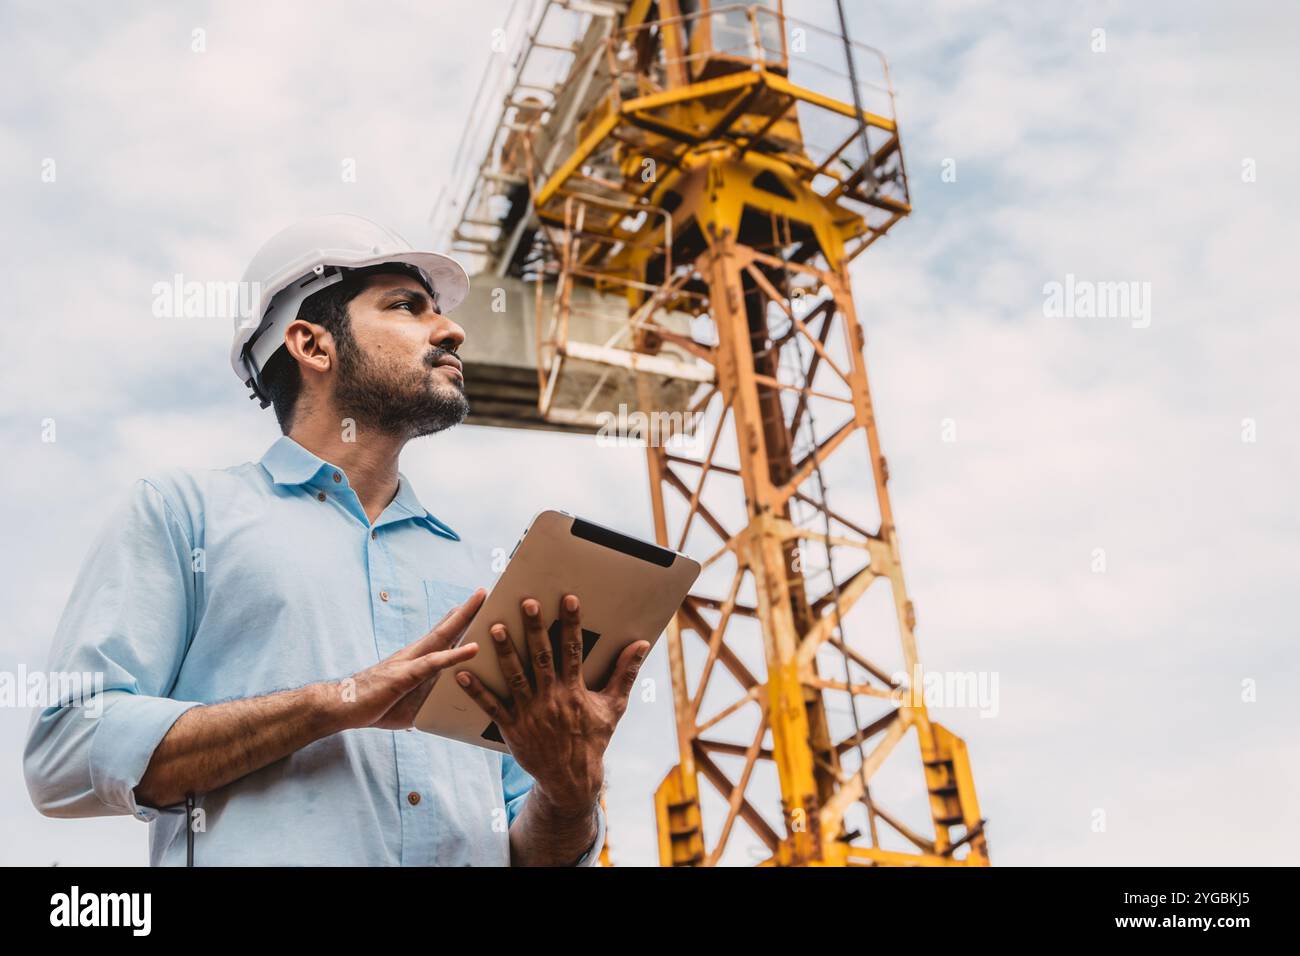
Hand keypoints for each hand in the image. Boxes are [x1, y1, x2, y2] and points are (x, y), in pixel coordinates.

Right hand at [330, 587, 485, 730]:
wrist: (339, 706)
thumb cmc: (374, 703)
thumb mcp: (409, 701)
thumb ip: (428, 695)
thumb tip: (447, 698)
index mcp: (415, 659)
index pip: (442, 636)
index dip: (459, 621)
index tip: (477, 605)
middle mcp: (413, 654)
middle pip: (445, 628)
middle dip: (466, 610)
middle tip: (484, 591)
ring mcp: (409, 663)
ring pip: (441, 637)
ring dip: (462, 620)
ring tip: (480, 603)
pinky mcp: (404, 676)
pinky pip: (433, 664)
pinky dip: (454, 655)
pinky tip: (472, 648)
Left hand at [454, 593, 648, 810]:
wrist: (572, 777)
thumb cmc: (594, 737)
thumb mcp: (614, 706)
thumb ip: (624, 672)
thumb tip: (641, 644)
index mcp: (574, 690)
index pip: (573, 650)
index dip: (571, 624)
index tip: (568, 599)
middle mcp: (551, 698)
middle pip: (541, 657)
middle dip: (534, 629)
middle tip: (527, 603)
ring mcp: (530, 713)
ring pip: (515, 677)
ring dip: (504, 653)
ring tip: (494, 628)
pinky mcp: (512, 728)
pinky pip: (492, 707)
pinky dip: (476, 691)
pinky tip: (461, 673)